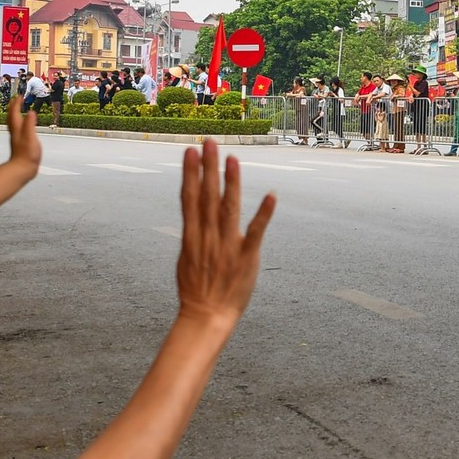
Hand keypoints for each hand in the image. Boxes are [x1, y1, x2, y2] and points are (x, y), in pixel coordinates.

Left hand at [5, 90, 42, 170]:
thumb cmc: (27, 155)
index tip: (19, 96)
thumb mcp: (31, 138)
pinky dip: (20, 124)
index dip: (17, 104)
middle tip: (17, 100)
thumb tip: (31, 112)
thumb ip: (30, 125)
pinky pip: (18, 129)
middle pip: (11, 117)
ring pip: (13, 123)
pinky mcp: (20, 144)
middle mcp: (15, 132)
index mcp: (17, 129)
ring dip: (15, 115)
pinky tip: (25, 127)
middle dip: (14, 107)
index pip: (15, 113)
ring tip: (19, 110)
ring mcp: (17, 138)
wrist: (22, 169)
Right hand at [174, 140, 276, 331]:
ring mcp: (227, 247)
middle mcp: (208, 237)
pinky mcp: (246, 258)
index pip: (189, 198)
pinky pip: (256, 233)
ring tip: (231, 159)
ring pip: (228, 209)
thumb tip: (191, 211)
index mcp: (192, 236)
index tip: (190, 151)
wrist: (206, 317)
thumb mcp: (186, 257)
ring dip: (231, 183)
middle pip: (206, 196)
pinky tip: (272, 195)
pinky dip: (264, 214)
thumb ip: (192, 232)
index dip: (189, 173)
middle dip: (207, 168)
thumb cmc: (197, 289)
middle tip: (208, 141)